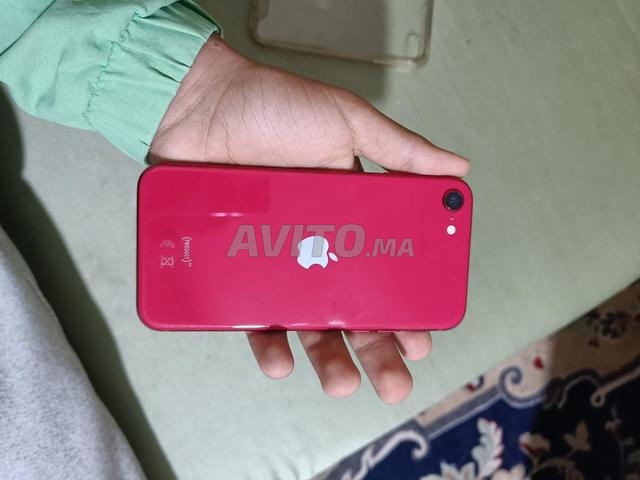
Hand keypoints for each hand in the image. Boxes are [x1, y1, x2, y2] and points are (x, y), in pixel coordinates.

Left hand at [150, 37, 469, 402]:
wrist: (199, 105)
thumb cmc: (275, 109)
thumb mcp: (348, 123)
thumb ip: (401, 149)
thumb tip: (460, 168)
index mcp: (352, 218)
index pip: (385, 273)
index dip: (404, 309)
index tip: (421, 338)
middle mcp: (318, 247)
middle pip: (352, 310)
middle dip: (376, 351)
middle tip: (394, 381)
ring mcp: (277, 261)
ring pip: (308, 323)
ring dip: (328, 359)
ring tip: (342, 384)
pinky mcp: (236, 270)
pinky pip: (253, 318)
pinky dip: (266, 344)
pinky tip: (281, 360)